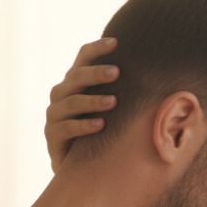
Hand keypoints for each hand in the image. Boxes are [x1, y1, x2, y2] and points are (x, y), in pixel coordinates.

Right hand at [45, 37, 119, 170]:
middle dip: (96, 73)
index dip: (97, 49)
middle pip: (75, 78)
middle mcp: (61, 94)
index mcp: (75, 82)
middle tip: (117, 72)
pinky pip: (66, 128)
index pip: (82, 58)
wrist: (80, 164)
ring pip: (70, 102)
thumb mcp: (110, 107)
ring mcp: (54, 115)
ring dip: (92, 101)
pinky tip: (100, 125)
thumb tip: (154, 73)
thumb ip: (121, 89)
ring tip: (113, 102)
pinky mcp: (53, 136)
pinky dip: (83, 126)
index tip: (116, 42)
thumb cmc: (101, 129)